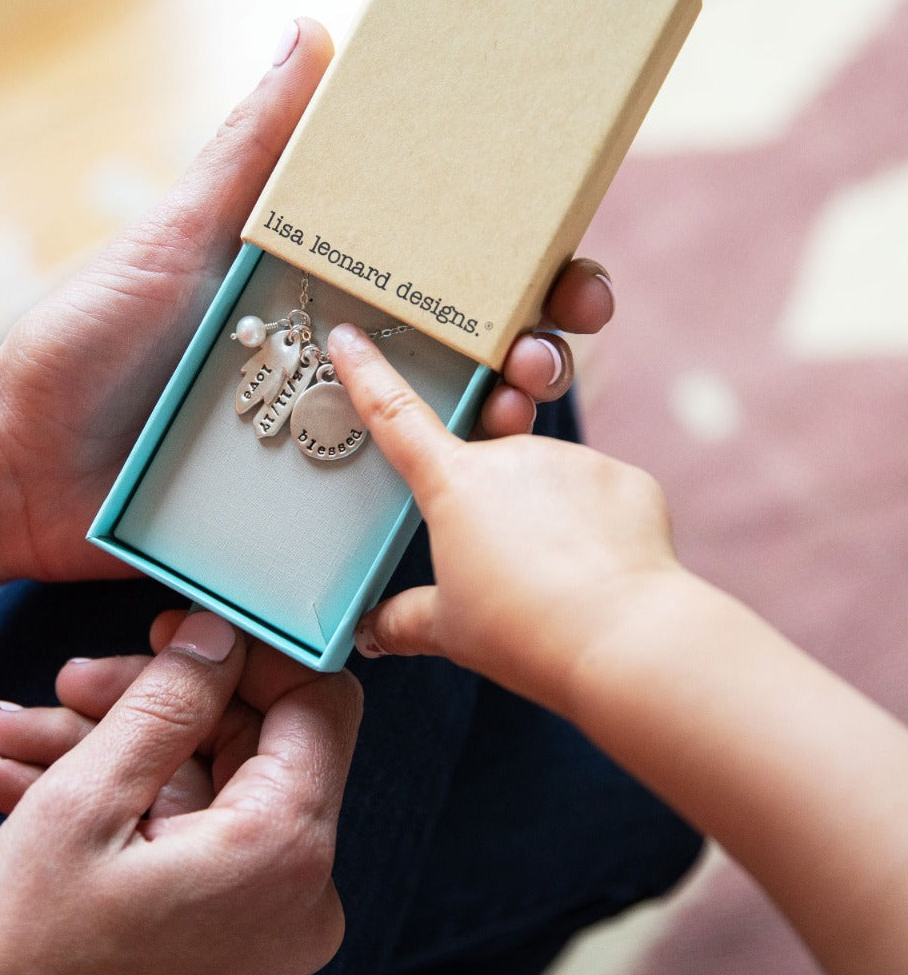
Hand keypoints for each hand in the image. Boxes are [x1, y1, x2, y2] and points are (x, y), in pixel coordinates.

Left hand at [0, 15, 613, 584]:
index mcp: (318, 285)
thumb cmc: (86, 340)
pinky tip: (481, 474)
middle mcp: (337, 355)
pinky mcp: (311, 505)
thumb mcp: (174, 237)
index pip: (439, 262)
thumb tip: (315, 29)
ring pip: (445, 417)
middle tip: (563, 328)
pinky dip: (448, 482)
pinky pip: (393, 495)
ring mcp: (328, 431)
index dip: (514, 256)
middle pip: (462, 337)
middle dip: (533, 328)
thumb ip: (248, 151)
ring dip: (508, 403)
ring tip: (525, 398)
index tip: (565, 251)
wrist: (18, 468)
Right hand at [0, 613, 361, 974]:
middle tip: (67, 686)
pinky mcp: (219, 940)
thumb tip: (218, 633)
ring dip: (104, 751)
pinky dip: (110, 809)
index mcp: (285, 849)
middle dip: (146, 701)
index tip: (178, 630)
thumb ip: (165, 702)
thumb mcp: (83, 808)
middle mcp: (293, 889)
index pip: (317, 699)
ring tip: (8, 737)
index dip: (248, 651)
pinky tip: (14, 782)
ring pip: (194, 787)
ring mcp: (257, 920)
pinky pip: (179, 842)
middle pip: (242, 739)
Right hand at [327, 325, 679, 715]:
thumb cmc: (524, 631)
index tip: (349, 337)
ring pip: (545, 478)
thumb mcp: (449, 630)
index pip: (396, 417)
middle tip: (502, 560)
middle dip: (489, 503)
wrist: (624, 637)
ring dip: (543, 513)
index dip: (368, 375)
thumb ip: (403, 621)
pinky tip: (598, 567)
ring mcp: (571, 459)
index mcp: (454, 484)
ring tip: (555, 574)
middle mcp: (510, 455)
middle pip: (484, 463)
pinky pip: (598, 493)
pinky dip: (593, 524)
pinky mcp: (623, 477)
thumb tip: (370, 633)